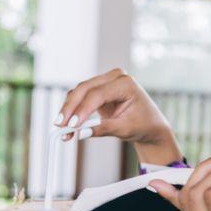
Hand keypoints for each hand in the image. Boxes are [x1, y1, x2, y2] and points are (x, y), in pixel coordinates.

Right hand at [55, 68, 172, 144]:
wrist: (150, 125)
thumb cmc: (143, 125)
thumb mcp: (125, 129)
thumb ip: (103, 129)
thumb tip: (80, 133)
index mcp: (125, 83)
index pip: (98, 94)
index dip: (82, 110)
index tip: (72, 125)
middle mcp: (114, 78)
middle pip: (84, 89)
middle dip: (70, 109)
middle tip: (60, 126)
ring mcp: (105, 81)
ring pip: (78, 92)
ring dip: (68, 110)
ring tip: (62, 130)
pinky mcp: (98, 89)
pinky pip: (80, 97)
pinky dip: (72, 110)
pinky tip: (67, 125)